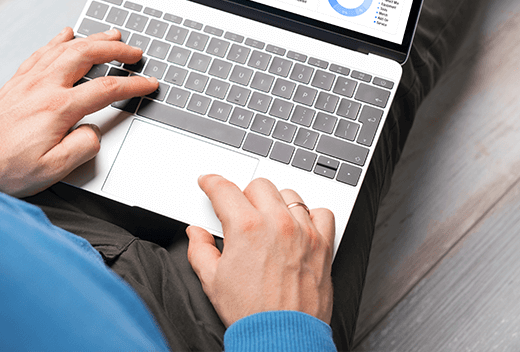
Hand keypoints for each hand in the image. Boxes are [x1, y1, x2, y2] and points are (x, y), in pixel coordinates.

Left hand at [0, 27, 156, 196]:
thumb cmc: (4, 168)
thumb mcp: (52, 170)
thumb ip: (81, 148)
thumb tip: (94, 131)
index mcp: (57, 108)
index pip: (106, 90)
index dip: (132, 85)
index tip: (147, 83)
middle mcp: (43, 87)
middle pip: (87, 55)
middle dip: (115, 50)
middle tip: (133, 51)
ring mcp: (27, 81)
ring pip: (65, 48)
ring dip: (91, 39)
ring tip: (110, 35)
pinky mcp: (15, 83)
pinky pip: (41, 52)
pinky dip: (57, 41)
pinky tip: (65, 35)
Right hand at [186, 175, 334, 326]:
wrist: (282, 338)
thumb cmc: (251, 313)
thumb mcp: (212, 281)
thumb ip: (200, 250)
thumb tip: (196, 234)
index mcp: (246, 227)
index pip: (224, 189)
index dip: (212, 182)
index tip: (209, 183)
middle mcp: (276, 223)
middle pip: (259, 185)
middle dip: (245, 194)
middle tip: (240, 211)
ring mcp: (303, 232)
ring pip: (289, 195)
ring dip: (276, 203)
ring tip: (269, 220)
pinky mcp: (323, 245)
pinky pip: (322, 213)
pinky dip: (311, 216)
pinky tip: (299, 226)